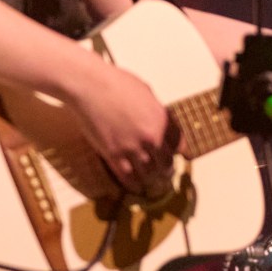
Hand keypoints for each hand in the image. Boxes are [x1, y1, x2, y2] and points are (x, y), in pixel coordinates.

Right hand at [63, 57, 177, 197]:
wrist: (91, 86)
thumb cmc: (118, 84)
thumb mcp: (148, 94)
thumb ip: (156, 112)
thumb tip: (159, 122)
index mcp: (163, 120)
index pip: (179, 144)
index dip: (180, 152)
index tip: (180, 157)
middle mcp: (151, 137)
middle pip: (166, 163)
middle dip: (166, 170)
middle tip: (165, 174)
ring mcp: (132, 148)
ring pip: (148, 174)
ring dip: (151, 180)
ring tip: (152, 184)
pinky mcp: (113, 155)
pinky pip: (127, 177)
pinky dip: (133, 184)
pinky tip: (135, 187)